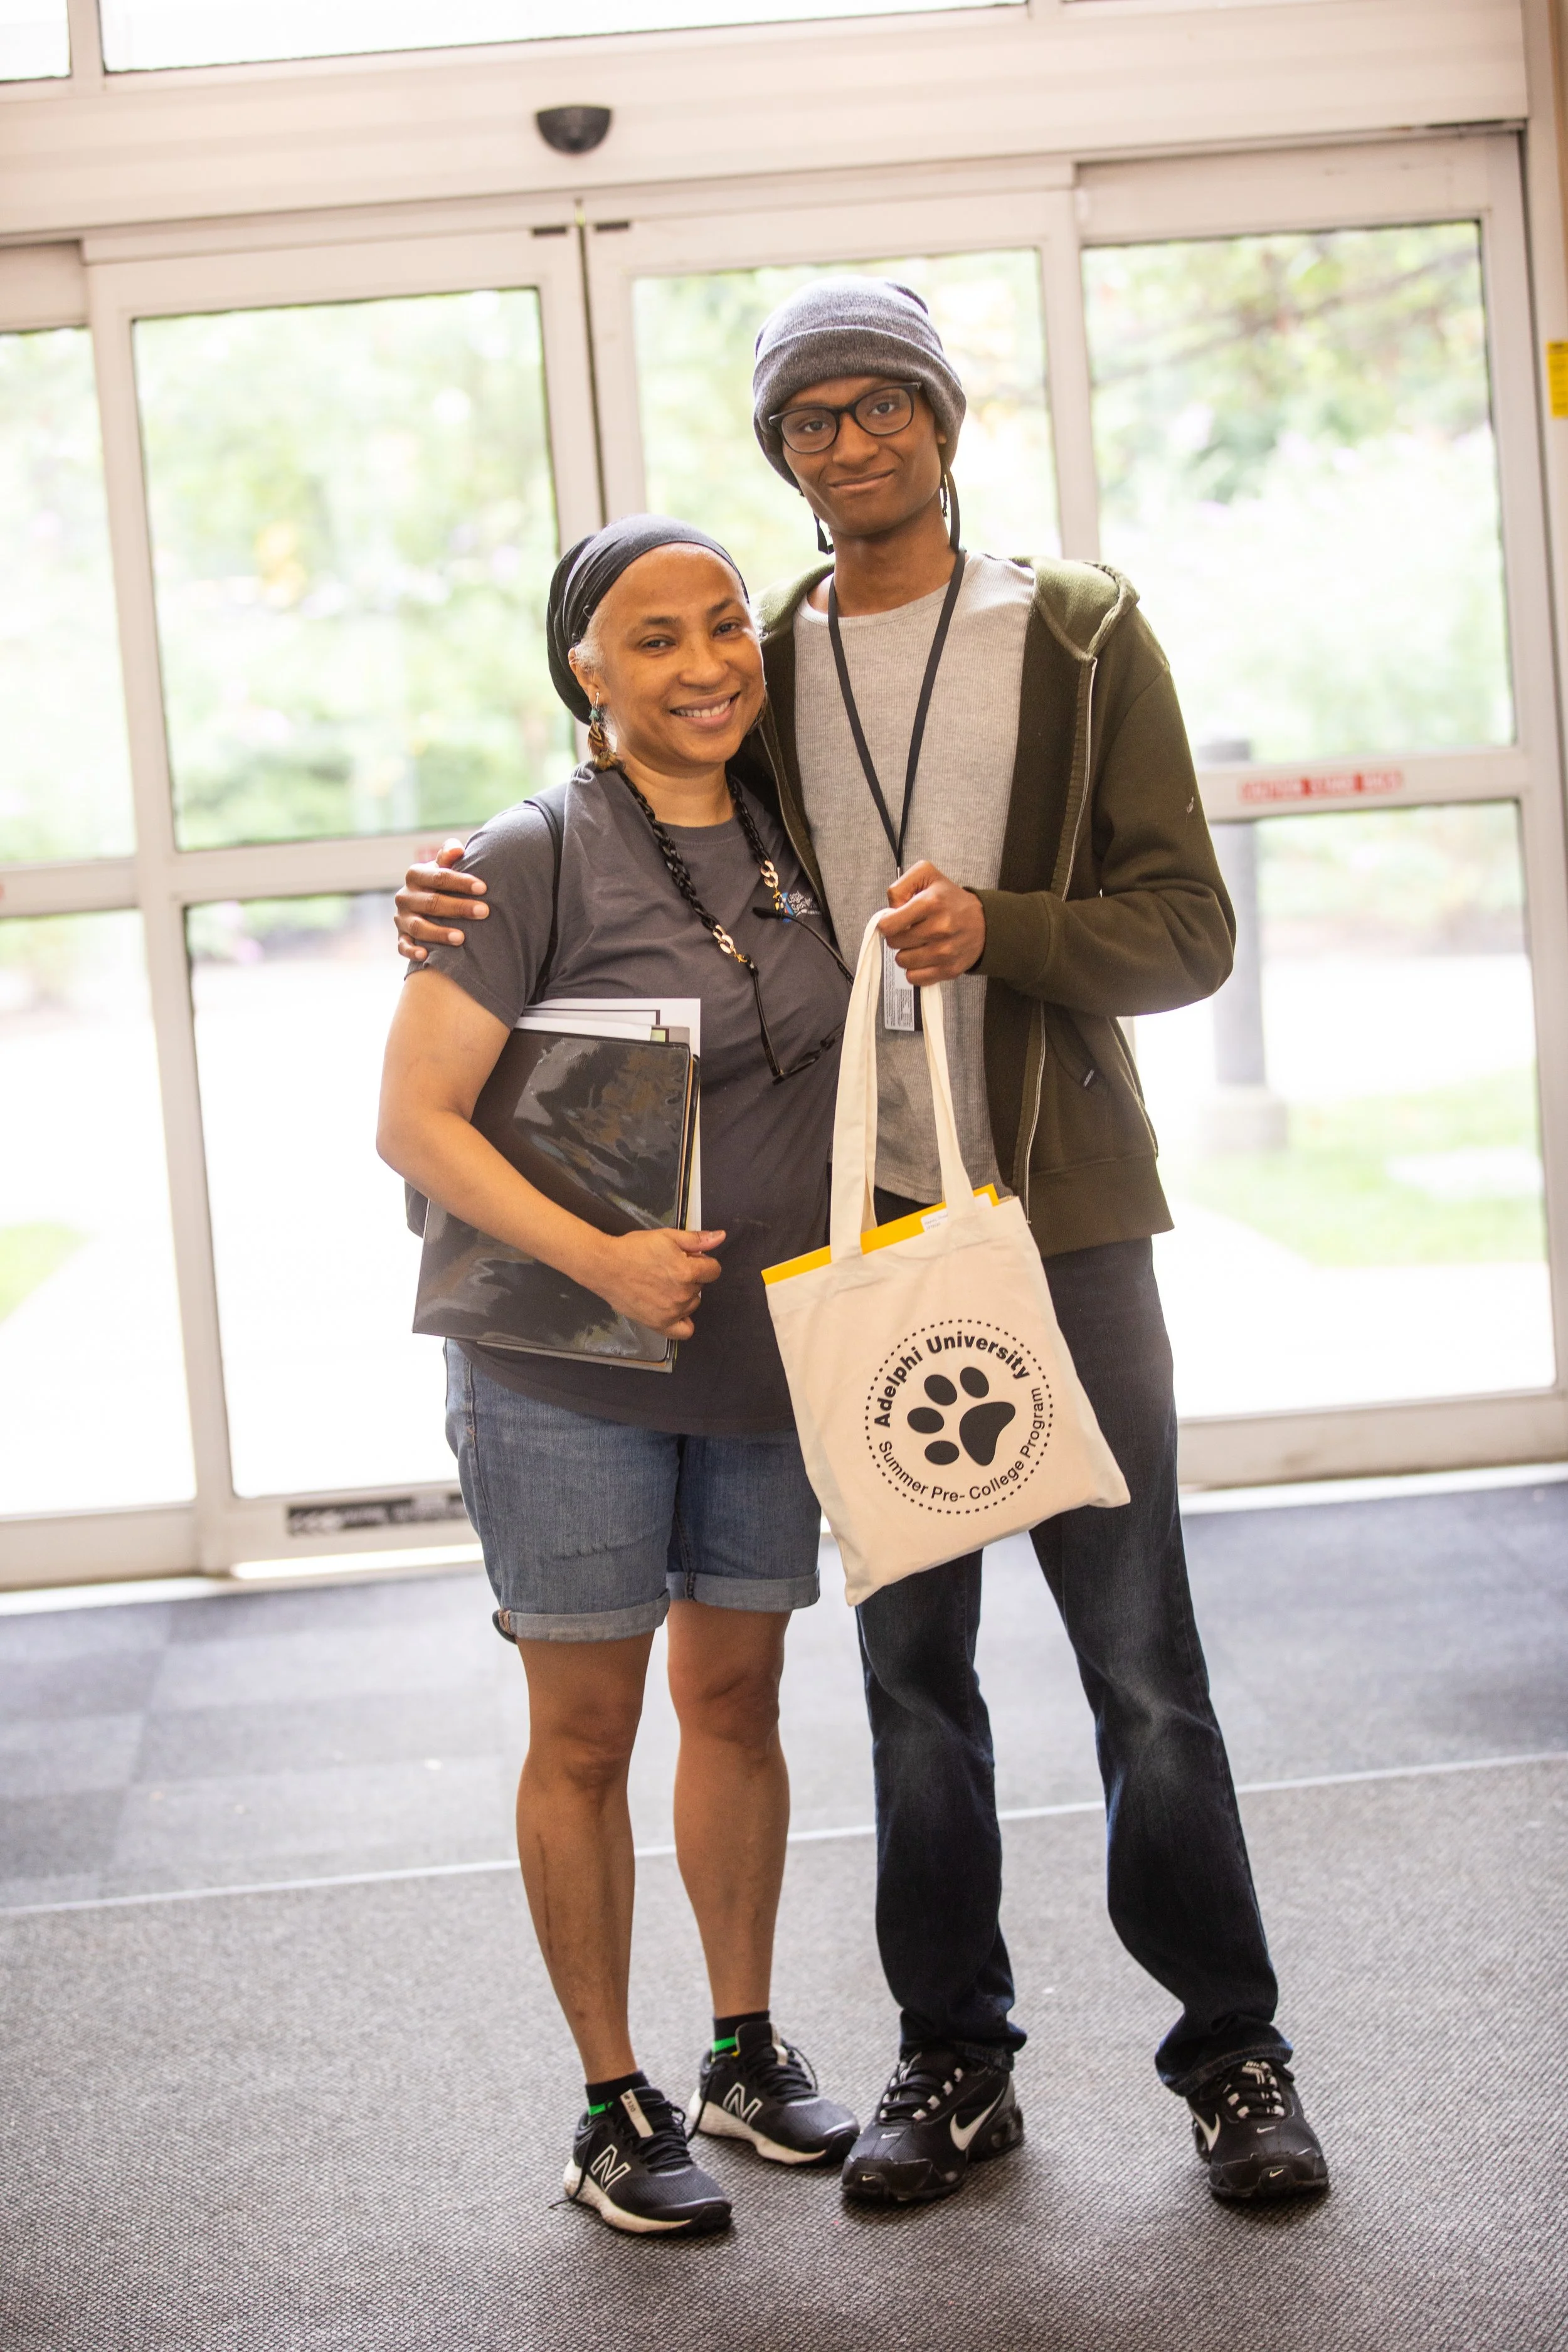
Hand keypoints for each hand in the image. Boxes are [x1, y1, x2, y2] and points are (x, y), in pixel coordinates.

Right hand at [395, 838, 488, 962]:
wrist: (424, 904)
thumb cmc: (441, 884)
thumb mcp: (443, 867)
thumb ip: (449, 855)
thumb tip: (458, 849)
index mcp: (416, 875)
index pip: (439, 877)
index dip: (461, 882)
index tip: (483, 888)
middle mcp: (405, 896)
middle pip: (432, 902)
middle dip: (459, 907)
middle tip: (483, 912)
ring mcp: (402, 918)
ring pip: (419, 926)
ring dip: (439, 932)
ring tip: (461, 938)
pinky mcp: (401, 936)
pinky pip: (403, 946)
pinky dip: (412, 951)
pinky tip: (426, 955)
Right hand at [585, 1228, 724, 1340]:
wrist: (605, 1266)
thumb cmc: (634, 1249)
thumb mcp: (667, 1237)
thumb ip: (696, 1240)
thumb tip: (720, 1237)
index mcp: (687, 1271)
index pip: (713, 1270)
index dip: (703, 1262)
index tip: (689, 1259)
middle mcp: (682, 1294)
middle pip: (701, 1287)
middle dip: (692, 1277)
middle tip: (670, 1269)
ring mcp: (672, 1312)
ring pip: (693, 1304)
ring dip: (685, 1296)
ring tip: (664, 1285)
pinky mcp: (659, 1324)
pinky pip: (684, 1331)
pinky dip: (684, 1322)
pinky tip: (675, 1310)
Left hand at [880, 860, 986, 984]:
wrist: (984, 922)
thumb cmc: (950, 900)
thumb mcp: (926, 875)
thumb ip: (900, 887)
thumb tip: (888, 912)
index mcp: (931, 903)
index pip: (889, 925)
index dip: (886, 923)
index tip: (894, 920)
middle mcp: (939, 928)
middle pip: (894, 943)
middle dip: (898, 936)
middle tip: (911, 929)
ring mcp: (945, 951)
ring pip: (902, 961)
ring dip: (906, 953)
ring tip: (919, 942)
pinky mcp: (949, 969)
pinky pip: (915, 978)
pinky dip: (916, 969)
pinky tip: (924, 957)